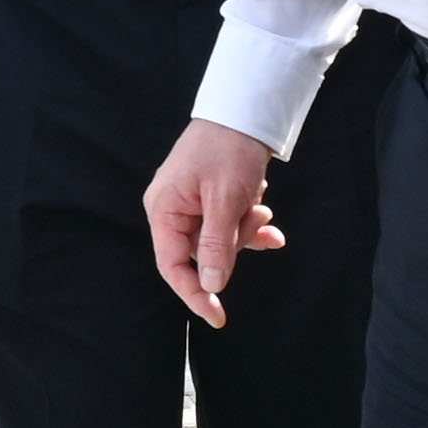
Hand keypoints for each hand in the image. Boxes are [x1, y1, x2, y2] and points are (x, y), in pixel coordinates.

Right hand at [145, 119, 281, 328]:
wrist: (245, 110)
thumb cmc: (228, 149)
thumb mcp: (225, 201)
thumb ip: (216, 246)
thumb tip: (209, 286)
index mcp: (164, 209)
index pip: (172, 266)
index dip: (194, 294)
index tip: (218, 316)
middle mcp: (171, 209)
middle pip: (200, 253)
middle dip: (234, 243)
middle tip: (257, 220)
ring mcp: (190, 204)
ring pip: (219, 240)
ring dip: (244, 229)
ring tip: (260, 205)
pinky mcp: (208, 199)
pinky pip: (227, 224)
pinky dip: (247, 222)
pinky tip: (264, 211)